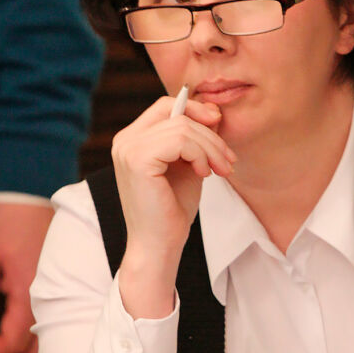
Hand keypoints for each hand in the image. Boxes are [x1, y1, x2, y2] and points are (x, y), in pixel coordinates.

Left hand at [0, 202, 53, 352]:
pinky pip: (52, 324)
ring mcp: (59, 293)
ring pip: (47, 341)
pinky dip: (36, 341)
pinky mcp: (61, 286)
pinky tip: (19, 344)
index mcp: (29, 292)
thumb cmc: (7, 220)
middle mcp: (50, 298)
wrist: (32, 191)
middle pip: (35, 351)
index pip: (13, 340)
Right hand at [112, 94, 235, 318]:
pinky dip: (200, 155)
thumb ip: (196, 139)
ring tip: (221, 170)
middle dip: (210, 134)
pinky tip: (203, 174)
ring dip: (210, 148)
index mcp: (133, 139)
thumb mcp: (188, 166)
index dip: (197, 112)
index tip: (220, 132)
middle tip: (228, 161)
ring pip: (183, 127)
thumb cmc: (172, 210)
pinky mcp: (137, 160)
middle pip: (177, 113)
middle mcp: (125, 140)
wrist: (159, 246)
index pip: (167, 106)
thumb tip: (214, 110)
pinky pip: (180, 140)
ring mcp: (128, 148)